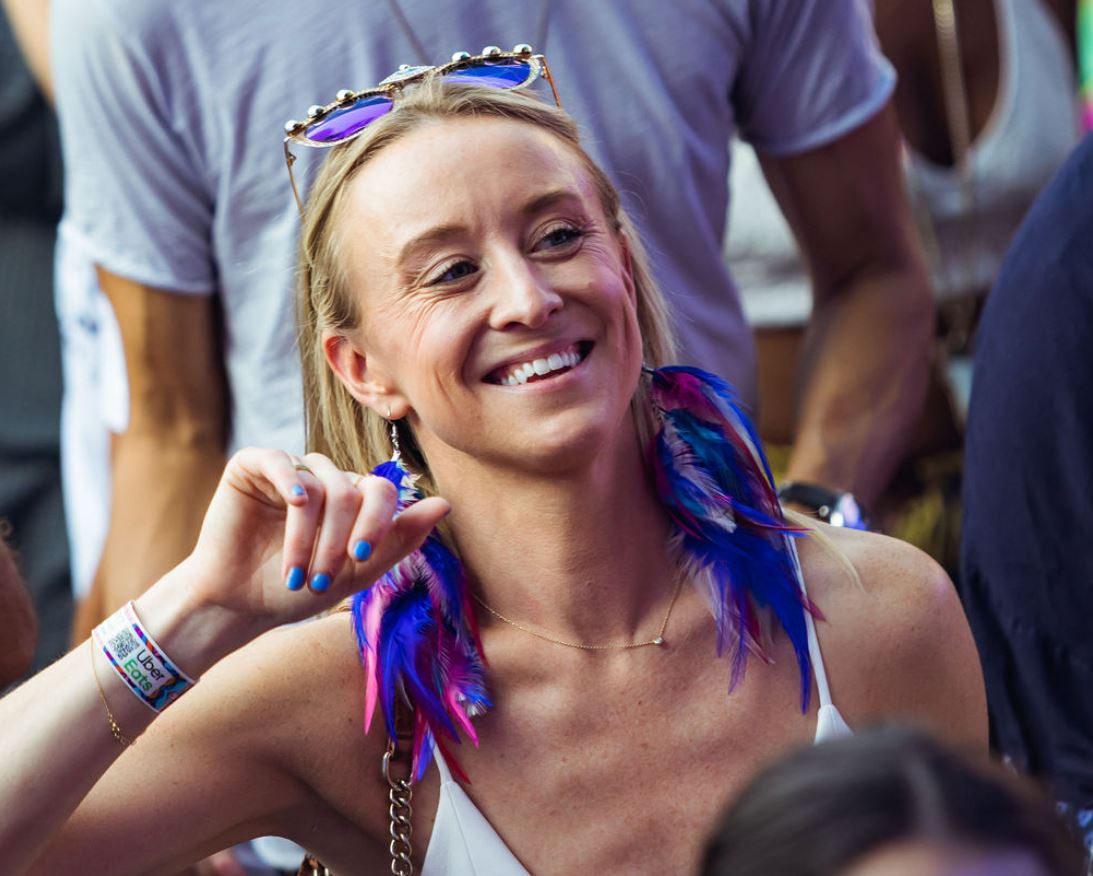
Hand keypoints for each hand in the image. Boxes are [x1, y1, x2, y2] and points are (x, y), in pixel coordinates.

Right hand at [179, 448, 448, 632]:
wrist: (239, 605)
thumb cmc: (297, 590)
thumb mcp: (357, 571)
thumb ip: (400, 537)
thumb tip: (445, 503)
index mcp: (353, 500)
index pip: (382, 492)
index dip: (376, 523)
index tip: (359, 559)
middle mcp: (324, 479)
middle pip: (351, 489)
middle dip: (340, 538)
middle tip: (322, 578)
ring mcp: (290, 470)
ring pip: (319, 483)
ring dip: (309, 534)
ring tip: (297, 572)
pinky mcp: (252, 467)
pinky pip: (279, 460)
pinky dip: (290, 480)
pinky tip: (294, 502)